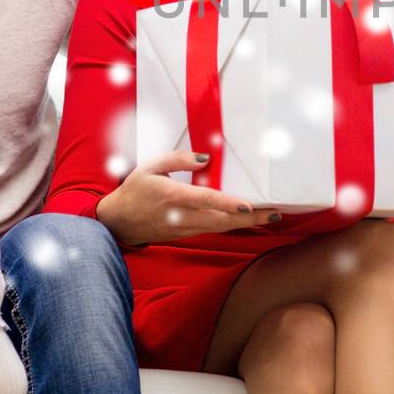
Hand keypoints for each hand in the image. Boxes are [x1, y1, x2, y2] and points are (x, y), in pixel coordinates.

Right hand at [94, 151, 281, 246]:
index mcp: (172, 196)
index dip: (229, 204)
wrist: (118, 223)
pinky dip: (231, 225)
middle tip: (275, 213)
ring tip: (269, 217)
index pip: (206, 200)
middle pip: (221, 220)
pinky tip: (247, 220)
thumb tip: (204, 158)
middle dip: (250, 219)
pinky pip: (212, 230)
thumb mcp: (150, 167)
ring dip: (245, 224)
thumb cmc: (134, 191)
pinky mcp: (186, 235)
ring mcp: (184, 229)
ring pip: (220, 228)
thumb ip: (177, 159)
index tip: (250, 206)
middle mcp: (181, 216)